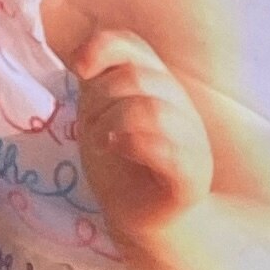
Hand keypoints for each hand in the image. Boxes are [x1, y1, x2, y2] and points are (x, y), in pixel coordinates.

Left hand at [70, 28, 216, 229]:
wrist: (142, 222)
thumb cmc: (120, 166)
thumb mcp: (99, 116)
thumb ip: (97, 83)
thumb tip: (81, 55)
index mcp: (158, 85)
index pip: (135, 46)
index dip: (103, 46)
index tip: (78, 68)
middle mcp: (180, 106)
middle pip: (137, 77)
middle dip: (100, 99)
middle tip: (89, 131)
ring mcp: (191, 142)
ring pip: (153, 109)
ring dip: (112, 122)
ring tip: (100, 144)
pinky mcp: (191, 178)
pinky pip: (168, 150)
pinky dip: (134, 143)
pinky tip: (117, 149)